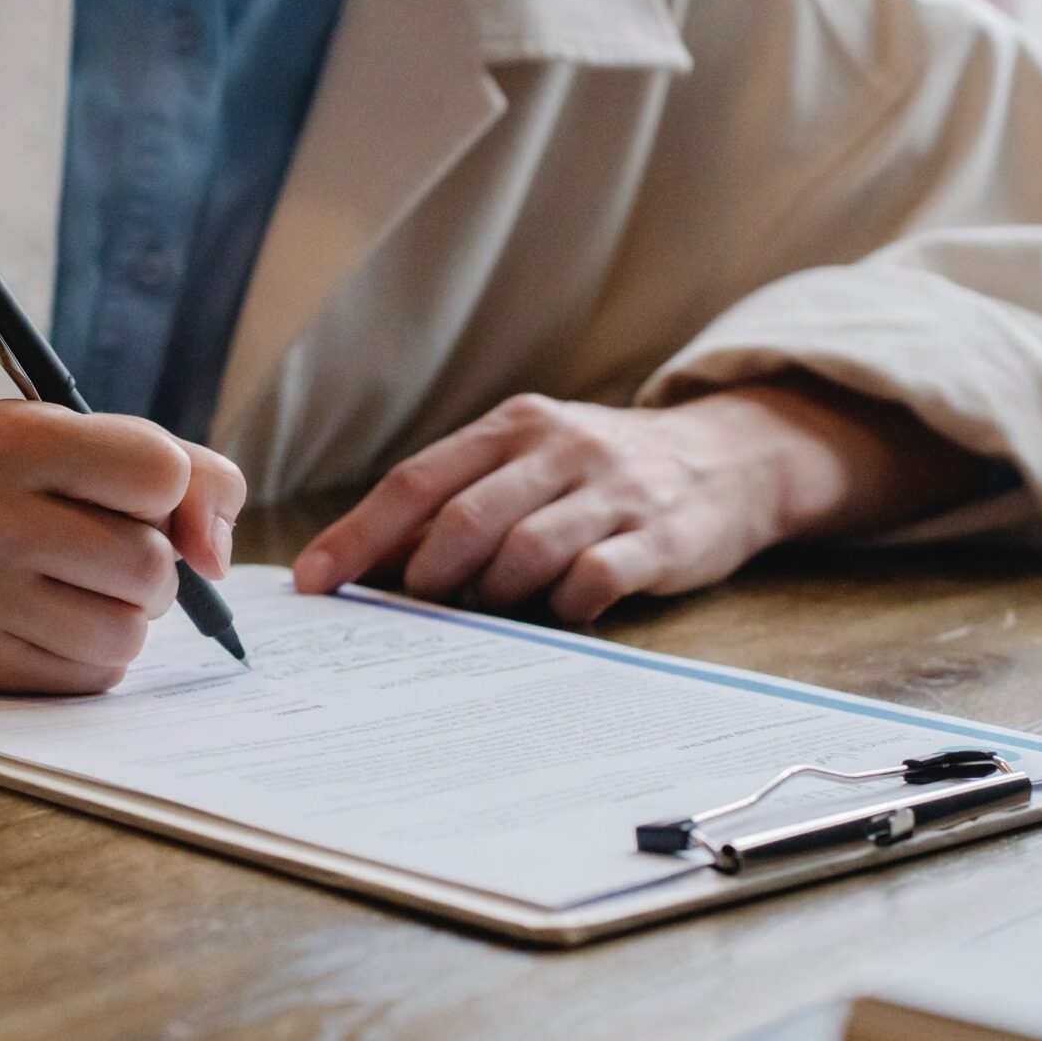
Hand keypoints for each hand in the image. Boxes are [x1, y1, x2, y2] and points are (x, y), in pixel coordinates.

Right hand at [0, 401, 243, 695]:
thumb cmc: (14, 478)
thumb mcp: (84, 436)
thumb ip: (187, 472)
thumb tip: (216, 558)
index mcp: (9, 439)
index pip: (159, 473)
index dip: (168, 487)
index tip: (135, 492)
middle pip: (148, 564)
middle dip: (153, 561)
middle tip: (111, 547)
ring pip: (127, 632)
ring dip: (129, 614)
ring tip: (87, 585)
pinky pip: (93, 675)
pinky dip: (96, 651)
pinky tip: (57, 617)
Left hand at [291, 384, 980, 623]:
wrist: (729, 458)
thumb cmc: (598, 474)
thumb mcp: (528, 460)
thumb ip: (458, 500)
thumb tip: (365, 562)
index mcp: (512, 427)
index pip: (415, 482)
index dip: (358, 536)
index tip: (311, 584)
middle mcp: (558, 449)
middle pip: (464, 519)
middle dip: (422, 576)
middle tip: (408, 611)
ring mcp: (612, 492)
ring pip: (524, 551)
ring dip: (489, 596)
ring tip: (487, 611)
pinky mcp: (659, 537)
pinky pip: (594, 580)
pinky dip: (562, 606)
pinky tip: (558, 612)